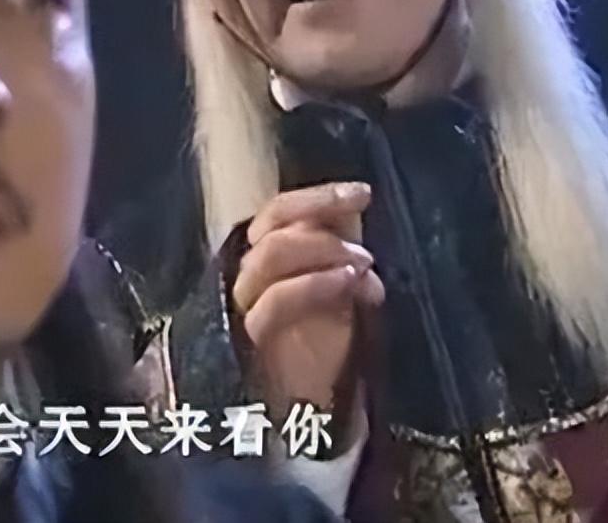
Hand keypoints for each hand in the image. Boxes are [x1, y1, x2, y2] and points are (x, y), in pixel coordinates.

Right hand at [231, 182, 383, 446]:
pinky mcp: (250, 340)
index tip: (361, 192)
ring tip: (362, 268)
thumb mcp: (334, 291)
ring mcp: (243, 306)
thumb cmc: (318, 346)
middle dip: (321, 223)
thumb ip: (338, 253)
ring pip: (269, 256)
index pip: (276, 212)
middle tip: (364, 248)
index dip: (316, 197)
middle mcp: (244, 275)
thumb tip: (354, 212)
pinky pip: (274, 303)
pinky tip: (350, 285)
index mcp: (262, 258)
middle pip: (271, 228)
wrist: (300, 415)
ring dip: (323, 252)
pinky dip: (314, 285)